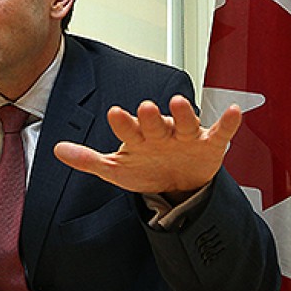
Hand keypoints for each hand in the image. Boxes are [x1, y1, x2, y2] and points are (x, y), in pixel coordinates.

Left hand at [53, 95, 240, 201]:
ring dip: (184, 113)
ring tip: (179, 103)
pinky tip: (233, 112)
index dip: (123, 123)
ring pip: (186, 122)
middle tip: (146, 108)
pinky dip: (228, 122)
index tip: (115, 114)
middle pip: (156, 123)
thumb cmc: (147, 170)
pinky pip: (221, 132)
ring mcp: (186, 136)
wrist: (179, 187)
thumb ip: (88, 160)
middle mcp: (162, 132)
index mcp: (139, 137)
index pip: (129, 128)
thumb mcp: (117, 169)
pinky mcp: (209, 144)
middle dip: (151, 117)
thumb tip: (57, 149)